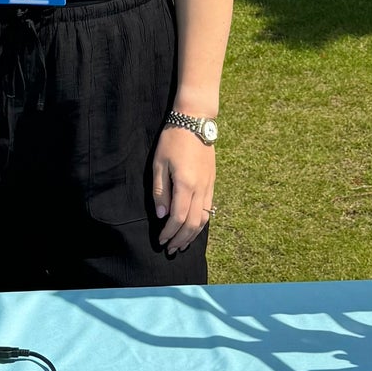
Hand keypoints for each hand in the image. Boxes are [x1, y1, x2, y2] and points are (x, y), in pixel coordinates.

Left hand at [153, 125, 214, 253]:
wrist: (195, 121)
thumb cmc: (173, 140)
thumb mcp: (159, 164)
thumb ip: (160, 192)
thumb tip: (162, 215)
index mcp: (186, 184)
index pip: (179, 218)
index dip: (170, 232)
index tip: (161, 240)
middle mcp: (201, 188)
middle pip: (193, 223)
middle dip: (181, 239)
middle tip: (170, 249)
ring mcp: (209, 185)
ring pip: (204, 218)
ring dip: (193, 234)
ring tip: (182, 243)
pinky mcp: (212, 181)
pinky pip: (209, 208)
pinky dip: (201, 222)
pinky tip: (193, 226)